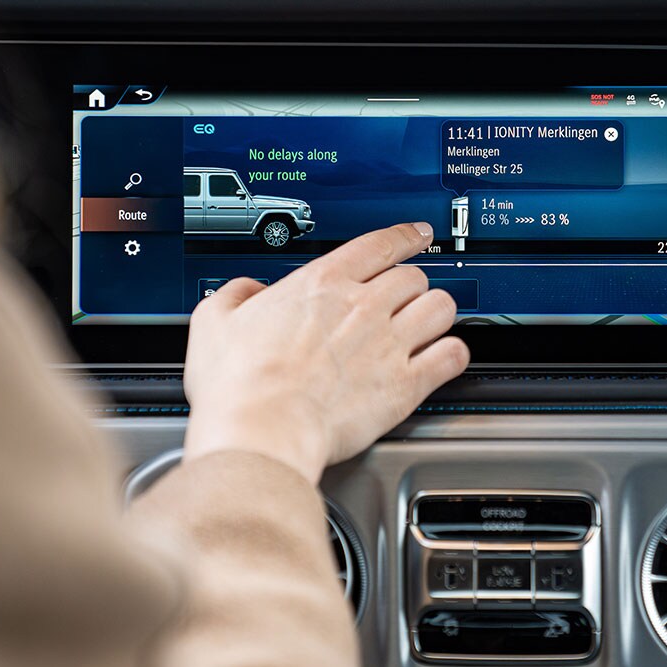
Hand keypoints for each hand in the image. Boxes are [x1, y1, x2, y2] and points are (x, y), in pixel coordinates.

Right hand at [182, 222, 469, 484]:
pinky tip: (444, 358)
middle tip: (406, 296)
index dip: (405, 236)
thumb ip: (234, 296)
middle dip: (412, 284)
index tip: (416, 236)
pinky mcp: (405, 386)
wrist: (263, 431)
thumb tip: (245, 292)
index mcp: (322, 284)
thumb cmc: (238, 384)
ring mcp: (389, 344)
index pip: (379, 244)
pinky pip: (451, 357)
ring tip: (427, 322)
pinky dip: (452, 354)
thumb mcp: (214, 322)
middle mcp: (363, 307)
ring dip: (436, 313)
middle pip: (414, 276)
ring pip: (441, 308)